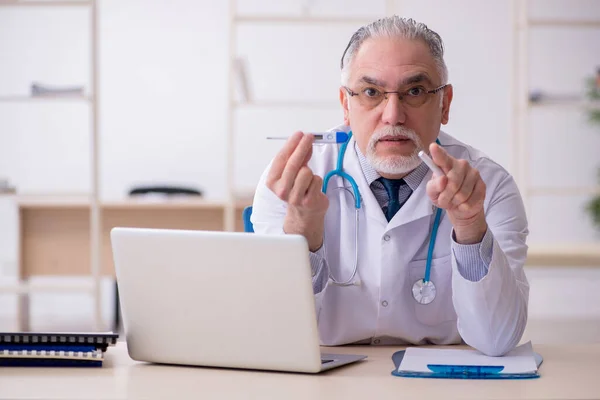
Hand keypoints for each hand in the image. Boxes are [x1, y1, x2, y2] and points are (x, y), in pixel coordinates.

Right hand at [266, 132, 328, 250]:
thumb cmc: (298, 188)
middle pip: (293, 164)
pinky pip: (316, 180)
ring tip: (308, 178)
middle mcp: (281, 190)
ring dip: (310, 170)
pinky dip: (317, 180)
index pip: (281, 158)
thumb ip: (299, 157)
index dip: (291, 144)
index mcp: (273, 181)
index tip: (299, 134)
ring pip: (306, 171)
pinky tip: (313, 187)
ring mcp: (294, 197)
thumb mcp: (293, 172)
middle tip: (309, 136)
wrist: (304, 213)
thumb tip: (305, 141)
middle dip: (302, 147)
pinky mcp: (308, 201)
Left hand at [425, 143, 486, 243]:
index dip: (438, 153)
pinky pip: (470, 201)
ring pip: (461, 194)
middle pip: (452, 182)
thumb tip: (442, 180)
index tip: (433, 147)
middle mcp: (461, 164)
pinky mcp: (482, 185)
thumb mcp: (433, 193)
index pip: (442, 157)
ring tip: (453, 201)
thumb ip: (433, 186)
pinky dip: (463, 207)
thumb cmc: (444, 195)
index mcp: (446, 163)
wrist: (460, 207)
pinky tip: (463, 203)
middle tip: (443, 200)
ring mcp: (474, 173)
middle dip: (445, 196)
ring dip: (454, 203)